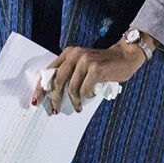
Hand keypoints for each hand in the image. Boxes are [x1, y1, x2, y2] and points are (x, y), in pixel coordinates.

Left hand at [31, 39, 146, 114]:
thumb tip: (54, 93)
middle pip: (58, 81)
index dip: (41, 88)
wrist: (126, 55)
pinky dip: (87, 96)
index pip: (49, 71)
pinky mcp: (96, 69)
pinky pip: (85, 90)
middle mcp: (76, 54)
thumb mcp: (83, 64)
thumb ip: (70, 72)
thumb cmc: (104, 64)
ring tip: (78, 107)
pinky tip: (92, 95)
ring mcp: (86, 61)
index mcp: (69, 52)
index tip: (36, 101)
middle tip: (55, 110)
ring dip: (75, 101)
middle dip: (55, 98)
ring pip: (72, 88)